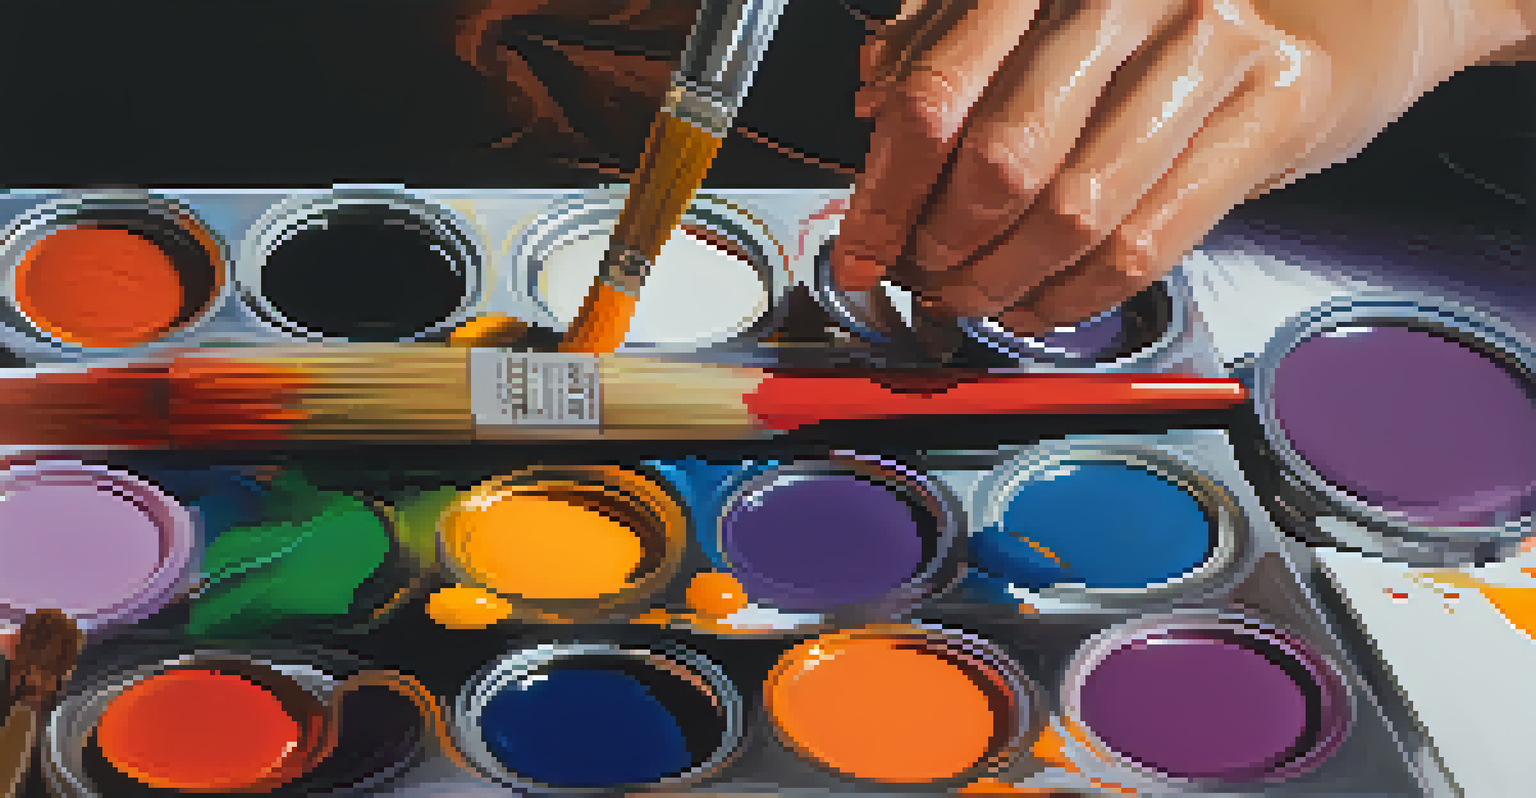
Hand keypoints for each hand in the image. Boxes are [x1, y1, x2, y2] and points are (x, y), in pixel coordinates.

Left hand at [832, 0, 1533, 334]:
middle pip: (999, 159)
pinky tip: (1043, 304)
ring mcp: (1211, 43)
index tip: (861, 247)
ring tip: (973, 298)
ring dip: (1004, 280)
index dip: (884, 189)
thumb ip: (957, 37)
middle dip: (943, 244)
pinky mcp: (1275, 107)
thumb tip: (870, 104)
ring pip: (1073, 211)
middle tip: (922, 276)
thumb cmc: (1179, 4)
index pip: (936, 93)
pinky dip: (1076, 295)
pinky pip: (1148, 240)